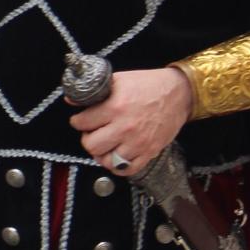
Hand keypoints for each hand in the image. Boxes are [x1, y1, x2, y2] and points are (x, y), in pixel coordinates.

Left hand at [68, 67, 192, 175]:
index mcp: (115, 107)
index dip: (78, 121)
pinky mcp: (149, 152)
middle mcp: (125, 127)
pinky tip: (116, 156)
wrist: (177, 93)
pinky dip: (118, 166)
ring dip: (102, 154)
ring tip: (104, 145)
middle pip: (91, 145)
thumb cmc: (148, 85)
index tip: (80, 120)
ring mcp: (138, 143)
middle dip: (87, 139)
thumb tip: (71, 100)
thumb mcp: (118, 80)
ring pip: (107, 161)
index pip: (82, 123)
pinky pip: (127, 169)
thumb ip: (95, 91)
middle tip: (91, 133)